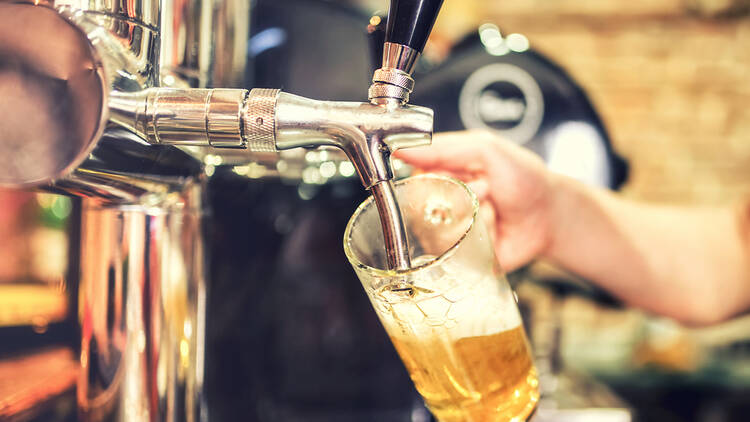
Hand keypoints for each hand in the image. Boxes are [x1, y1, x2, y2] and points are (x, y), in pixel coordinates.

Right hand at [395, 130, 554, 270]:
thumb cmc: (523, 178)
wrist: (551, 216)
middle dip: (458, 196)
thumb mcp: (486, 149)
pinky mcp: (459, 256)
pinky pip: (450, 252)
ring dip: (472, 216)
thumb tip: (400, 150)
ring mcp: (447, 231)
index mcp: (440, 173)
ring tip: (493, 208)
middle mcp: (439, 202)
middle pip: (419, 206)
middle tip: (485, 188)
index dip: (430, 177)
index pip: (411, 177)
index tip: (453, 174)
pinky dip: (477, 237)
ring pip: (434, 230)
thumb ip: (443, 148)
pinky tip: (494, 230)